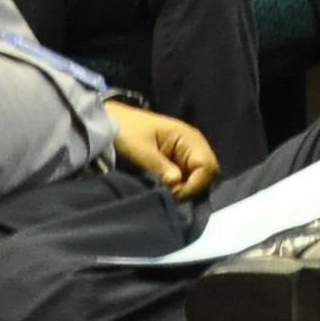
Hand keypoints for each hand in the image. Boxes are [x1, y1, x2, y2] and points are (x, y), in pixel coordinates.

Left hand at [103, 101, 219, 196]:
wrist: (111, 123)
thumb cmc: (126, 131)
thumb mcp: (140, 150)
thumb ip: (160, 167)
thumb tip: (176, 184)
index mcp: (189, 138)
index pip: (207, 167)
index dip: (194, 185)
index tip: (173, 194)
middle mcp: (194, 147)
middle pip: (208, 175)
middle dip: (192, 189)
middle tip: (170, 197)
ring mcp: (186, 155)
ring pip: (199, 179)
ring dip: (186, 190)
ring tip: (167, 196)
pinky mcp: (177, 163)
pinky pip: (187, 179)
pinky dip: (180, 188)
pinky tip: (166, 192)